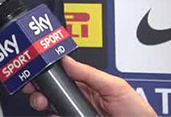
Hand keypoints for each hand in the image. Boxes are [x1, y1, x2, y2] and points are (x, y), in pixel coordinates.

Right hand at [22, 56, 156, 116]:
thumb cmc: (138, 114)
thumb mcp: (115, 87)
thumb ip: (90, 73)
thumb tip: (66, 60)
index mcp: (88, 85)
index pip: (61, 73)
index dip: (46, 69)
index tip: (34, 66)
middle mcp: (79, 100)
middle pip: (49, 90)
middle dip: (37, 85)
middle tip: (33, 87)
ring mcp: (75, 113)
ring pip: (48, 106)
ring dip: (40, 100)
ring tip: (42, 102)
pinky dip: (49, 115)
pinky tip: (51, 113)